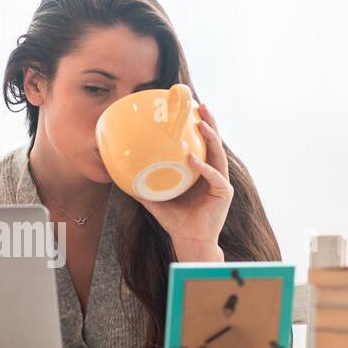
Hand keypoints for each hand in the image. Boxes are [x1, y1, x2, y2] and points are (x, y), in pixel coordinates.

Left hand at [136, 103, 233, 260]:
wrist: (189, 241)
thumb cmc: (176, 221)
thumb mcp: (156, 201)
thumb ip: (144, 189)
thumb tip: (123, 179)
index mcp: (201, 172)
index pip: (202, 145)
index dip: (199, 127)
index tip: (192, 109)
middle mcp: (213, 173)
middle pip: (214, 143)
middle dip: (210, 123)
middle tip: (201, 106)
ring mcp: (220, 183)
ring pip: (218, 155)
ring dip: (211, 138)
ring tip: (201, 124)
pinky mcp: (224, 193)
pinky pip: (214, 177)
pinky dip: (204, 168)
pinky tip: (193, 159)